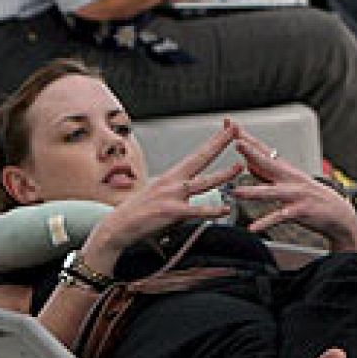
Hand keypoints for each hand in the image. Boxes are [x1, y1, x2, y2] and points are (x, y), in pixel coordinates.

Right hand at [85, 122, 244, 262]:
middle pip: (200, 158)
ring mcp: (172, 196)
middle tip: (235, 130)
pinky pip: (196, 211)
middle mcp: (172, 182)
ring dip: (223, 174)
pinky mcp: (171, 212)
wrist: (117, 227)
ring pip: (203, 182)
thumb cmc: (139, 213)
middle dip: (218, 143)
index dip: (213, 142)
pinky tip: (226, 209)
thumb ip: (180, 194)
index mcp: (171, 177)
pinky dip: (213, 210)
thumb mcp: (161, 196)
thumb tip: (193, 194)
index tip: (227, 130)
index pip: (197, 155)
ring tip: (239, 167)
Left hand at [229, 124, 356, 252]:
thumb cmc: (312, 198)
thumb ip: (267, 174)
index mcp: (286, 170)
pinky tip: (253, 228)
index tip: (232, 125)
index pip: (263, 150)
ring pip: (271, 192)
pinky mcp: (300, 211)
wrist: (339, 214)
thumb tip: (248, 164)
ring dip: (253, 191)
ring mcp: (296, 194)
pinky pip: (280, 217)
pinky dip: (266, 223)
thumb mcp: (290, 182)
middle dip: (252, 153)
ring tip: (236, 192)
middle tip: (237, 143)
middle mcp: (290, 179)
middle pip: (269, 163)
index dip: (248, 138)